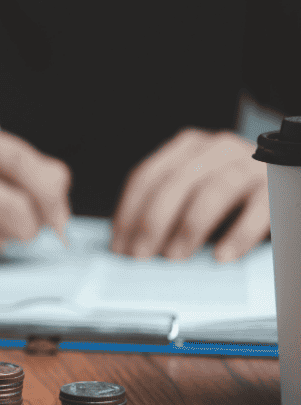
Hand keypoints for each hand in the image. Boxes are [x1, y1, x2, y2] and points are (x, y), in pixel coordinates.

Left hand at [110, 128, 268, 262]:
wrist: (284, 183)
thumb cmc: (228, 193)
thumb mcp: (192, 189)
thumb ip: (164, 206)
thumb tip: (130, 244)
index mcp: (187, 147)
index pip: (147, 175)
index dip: (129, 211)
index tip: (120, 244)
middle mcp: (216, 149)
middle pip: (175, 182)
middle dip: (153, 221)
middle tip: (141, 254)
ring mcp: (247, 164)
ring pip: (212, 192)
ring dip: (188, 227)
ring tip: (175, 256)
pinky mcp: (274, 185)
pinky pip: (256, 209)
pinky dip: (237, 234)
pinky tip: (221, 255)